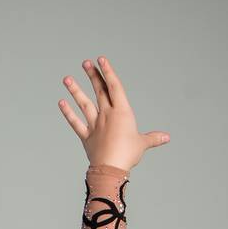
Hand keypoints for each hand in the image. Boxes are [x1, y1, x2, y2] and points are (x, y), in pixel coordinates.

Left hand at [57, 55, 168, 172]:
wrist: (111, 168)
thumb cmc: (128, 154)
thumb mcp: (143, 144)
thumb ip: (153, 138)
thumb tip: (166, 137)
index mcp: (122, 112)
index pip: (115, 87)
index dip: (108, 72)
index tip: (101, 60)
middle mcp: (107, 115)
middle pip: (99, 91)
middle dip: (93, 75)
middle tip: (86, 63)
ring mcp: (94, 125)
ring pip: (83, 104)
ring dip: (75, 90)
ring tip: (66, 78)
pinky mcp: (86, 136)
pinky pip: (75, 123)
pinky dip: (68, 113)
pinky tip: (61, 102)